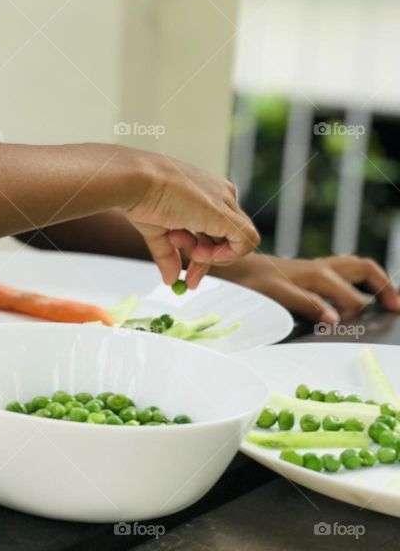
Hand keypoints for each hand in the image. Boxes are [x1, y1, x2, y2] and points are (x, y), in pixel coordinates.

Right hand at [118, 151, 259, 288]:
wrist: (137, 183)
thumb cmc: (143, 196)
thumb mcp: (158, 230)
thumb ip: (168, 254)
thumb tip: (171, 279)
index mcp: (205, 193)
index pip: (214, 230)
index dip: (202, 254)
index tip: (187, 273)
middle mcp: (219, 196)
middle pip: (225, 238)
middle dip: (206, 262)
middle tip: (191, 280)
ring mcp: (225, 204)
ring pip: (237, 242)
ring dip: (212, 258)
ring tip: (189, 252)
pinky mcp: (228, 215)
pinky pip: (246, 243)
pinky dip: (228, 256)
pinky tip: (202, 254)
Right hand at [211, 253, 399, 324]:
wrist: (208, 268)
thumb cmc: (245, 287)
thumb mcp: (283, 292)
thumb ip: (307, 301)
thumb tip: (333, 324)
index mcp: (311, 270)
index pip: (357, 267)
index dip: (383, 283)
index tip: (397, 305)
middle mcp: (305, 268)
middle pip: (355, 266)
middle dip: (381, 286)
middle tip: (393, 308)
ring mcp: (287, 275)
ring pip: (329, 279)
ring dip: (351, 299)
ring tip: (359, 316)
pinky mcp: (268, 286)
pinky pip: (299, 295)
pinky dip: (318, 308)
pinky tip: (329, 321)